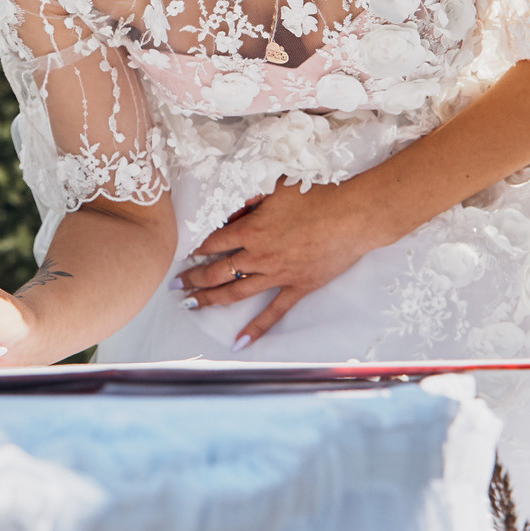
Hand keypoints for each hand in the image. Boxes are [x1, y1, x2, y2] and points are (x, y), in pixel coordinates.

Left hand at [183, 179, 387, 348]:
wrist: (352, 216)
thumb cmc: (317, 195)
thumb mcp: (277, 187)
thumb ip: (251, 200)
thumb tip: (234, 210)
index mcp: (251, 230)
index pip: (214, 242)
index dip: (197, 248)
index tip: (186, 254)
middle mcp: (259, 255)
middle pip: (217, 271)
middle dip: (193, 279)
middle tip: (176, 285)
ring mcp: (277, 275)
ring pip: (236, 292)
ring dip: (211, 299)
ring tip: (192, 305)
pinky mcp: (297, 287)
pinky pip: (273, 312)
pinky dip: (256, 328)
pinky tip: (239, 343)